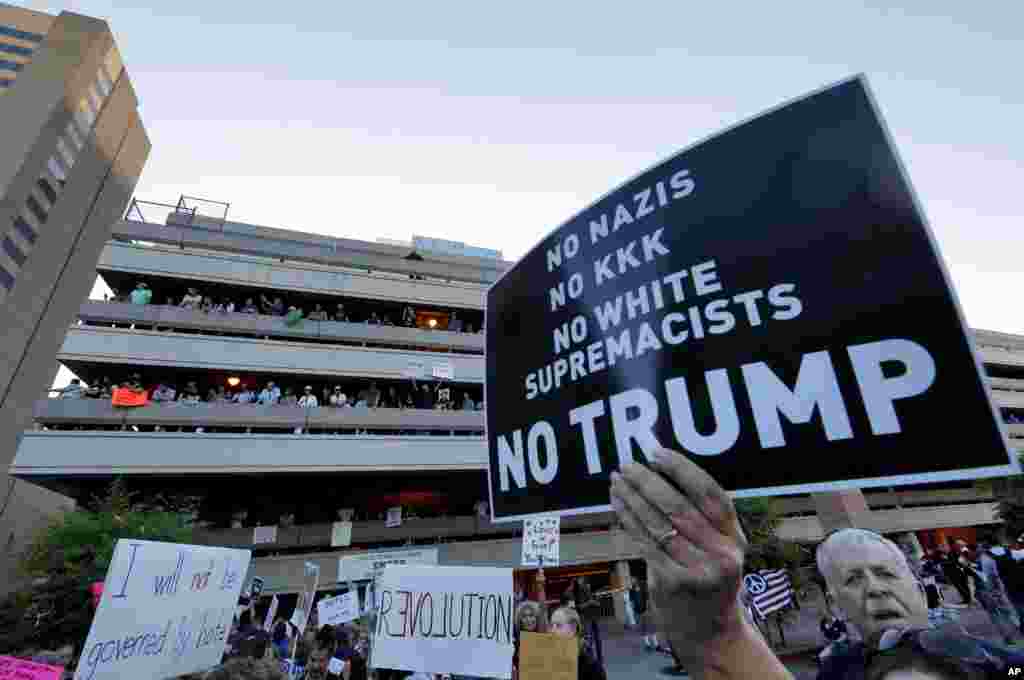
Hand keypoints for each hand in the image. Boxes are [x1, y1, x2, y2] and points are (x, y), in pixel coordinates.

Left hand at [610, 447, 747, 665]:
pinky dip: (628, 521)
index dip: (683, 470)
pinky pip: (645, 544)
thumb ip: (702, 517)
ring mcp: (697, 571)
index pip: (711, 495)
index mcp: (735, 538)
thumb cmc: (709, 578)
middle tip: (628, 464)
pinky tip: (618, 506)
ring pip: (658, 525)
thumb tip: (661, 471)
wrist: (710, 632)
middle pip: (680, 508)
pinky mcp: (673, 584)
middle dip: (649, 482)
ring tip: (617, 481)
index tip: (657, 453)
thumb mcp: (720, 547)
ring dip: (633, 499)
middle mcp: (721, 554)